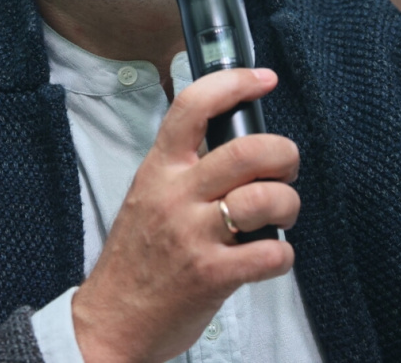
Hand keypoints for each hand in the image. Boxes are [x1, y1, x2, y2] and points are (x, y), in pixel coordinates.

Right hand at [71, 67, 300, 362]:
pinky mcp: (212, 276)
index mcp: (160, 170)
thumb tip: (240, 144)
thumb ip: (185, 168)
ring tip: (284, 214)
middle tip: (287, 166)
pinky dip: (284, 255)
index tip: (264, 79)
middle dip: (284, 153)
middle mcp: (176, 196)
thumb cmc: (137, 257)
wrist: (111, 321)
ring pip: (264, 199)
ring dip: (289, 204)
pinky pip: (270, 254)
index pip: (193, 107)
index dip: (234, 83)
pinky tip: (273, 256)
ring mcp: (193, 236)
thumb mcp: (148, 195)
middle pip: (246, 151)